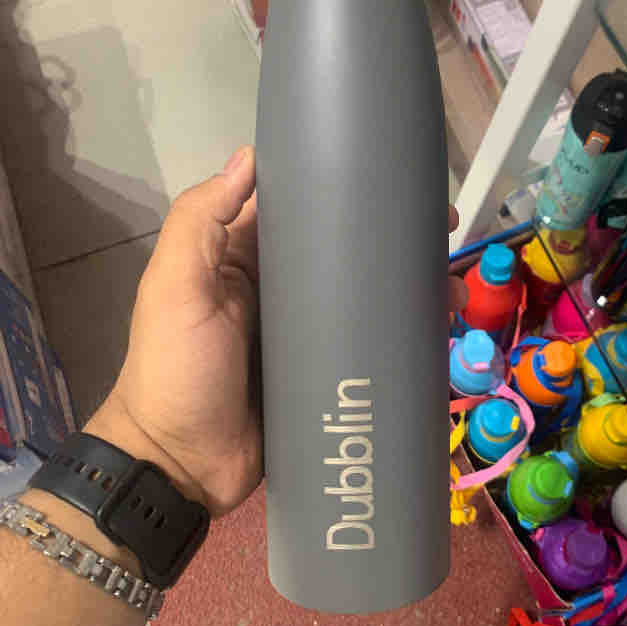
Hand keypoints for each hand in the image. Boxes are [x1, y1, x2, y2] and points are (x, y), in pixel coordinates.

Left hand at [88, 148, 468, 517]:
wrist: (179, 469)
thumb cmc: (175, 369)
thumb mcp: (175, 288)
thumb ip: (200, 222)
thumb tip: (249, 156)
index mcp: (242, 259)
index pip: (300, 209)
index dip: (346, 188)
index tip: (395, 176)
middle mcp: (280, 291)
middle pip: (348, 253)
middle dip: (397, 240)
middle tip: (446, 235)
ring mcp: (307, 338)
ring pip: (369, 301)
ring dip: (412, 290)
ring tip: (452, 292)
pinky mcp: (327, 380)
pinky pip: (372, 352)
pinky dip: (406, 341)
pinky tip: (440, 336)